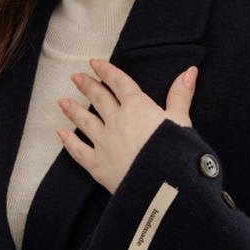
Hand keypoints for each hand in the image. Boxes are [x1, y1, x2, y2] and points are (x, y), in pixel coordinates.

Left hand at [56, 58, 197, 193]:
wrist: (162, 186)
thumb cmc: (176, 153)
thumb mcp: (182, 121)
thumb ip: (181, 95)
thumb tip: (189, 72)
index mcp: (137, 107)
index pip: (120, 84)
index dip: (107, 72)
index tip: (95, 63)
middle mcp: (116, 121)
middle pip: (99, 99)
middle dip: (87, 86)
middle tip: (76, 77)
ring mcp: (104, 142)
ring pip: (84, 121)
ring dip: (73, 110)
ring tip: (62, 101)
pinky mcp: (97, 165)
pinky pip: (78, 150)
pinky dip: (68, 141)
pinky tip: (61, 134)